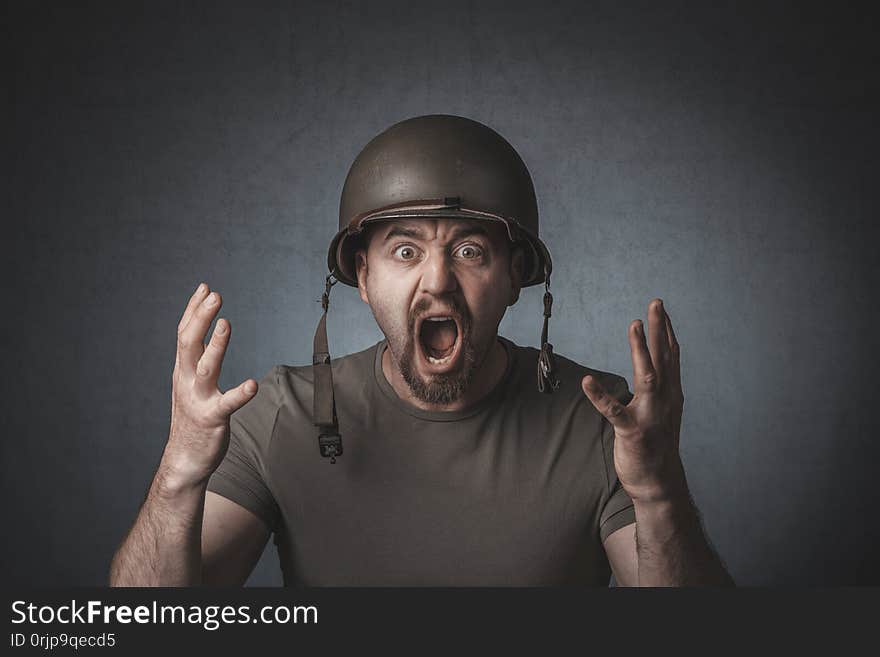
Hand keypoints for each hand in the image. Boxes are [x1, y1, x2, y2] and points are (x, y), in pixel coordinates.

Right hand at [161, 283, 257, 489]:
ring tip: (226, 323)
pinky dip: (239, 394)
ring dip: (216, 345)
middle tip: (214, 294)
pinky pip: (227, 404)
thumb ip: (196, 359)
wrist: (184, 460)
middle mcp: (186, 380)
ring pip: (206, 367)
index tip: (204, 287)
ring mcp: (198, 399)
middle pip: (189, 343)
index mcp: (182, 370)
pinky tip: (252, 384)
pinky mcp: (213, 418)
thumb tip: (204, 332)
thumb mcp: (189, 383)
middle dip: (200, 317)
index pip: (184, 333)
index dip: (193, 310)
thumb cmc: (192, 418)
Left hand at [581, 298, 686, 502]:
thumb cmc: (658, 445)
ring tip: (634, 325)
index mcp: (671, 394)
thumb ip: (660, 389)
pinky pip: (614, 411)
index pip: (671, 356)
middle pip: (663, 358)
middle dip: (659, 329)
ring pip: (646, 376)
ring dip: (640, 349)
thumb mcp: (664, 412)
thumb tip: (655, 367)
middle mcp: (665, 400)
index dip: (666, 331)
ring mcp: (650, 415)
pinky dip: (600, 396)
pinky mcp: (632, 431)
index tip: (661, 308)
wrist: (659, 484)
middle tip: (656, 303)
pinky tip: (586, 382)